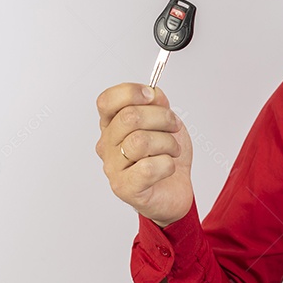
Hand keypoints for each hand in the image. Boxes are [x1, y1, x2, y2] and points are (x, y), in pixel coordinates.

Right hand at [95, 83, 193, 226]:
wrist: (175, 190)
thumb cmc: (165, 156)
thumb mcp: (165, 123)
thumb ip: (156, 104)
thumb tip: (152, 93)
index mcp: (112, 125)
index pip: (106, 100)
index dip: (130, 92)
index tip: (152, 96)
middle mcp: (107, 145)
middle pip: (129, 117)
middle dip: (163, 118)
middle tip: (174, 127)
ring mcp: (113, 167)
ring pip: (140, 141)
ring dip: (168, 143)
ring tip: (173, 150)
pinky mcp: (124, 188)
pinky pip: (149, 167)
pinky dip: (167, 165)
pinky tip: (167, 168)